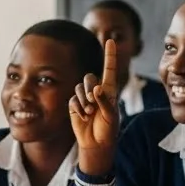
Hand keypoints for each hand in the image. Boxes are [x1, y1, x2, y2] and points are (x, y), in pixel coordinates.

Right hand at [69, 39, 119, 175]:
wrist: (96, 144)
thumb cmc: (108, 131)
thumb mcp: (112, 117)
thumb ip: (105, 102)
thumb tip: (96, 88)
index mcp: (109, 91)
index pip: (109, 70)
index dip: (110, 55)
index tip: (110, 40)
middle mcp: (96, 92)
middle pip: (89, 77)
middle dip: (89, 87)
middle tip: (93, 102)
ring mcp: (84, 98)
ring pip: (79, 87)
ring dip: (83, 100)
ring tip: (89, 113)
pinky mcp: (74, 105)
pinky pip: (72, 100)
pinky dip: (77, 108)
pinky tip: (83, 116)